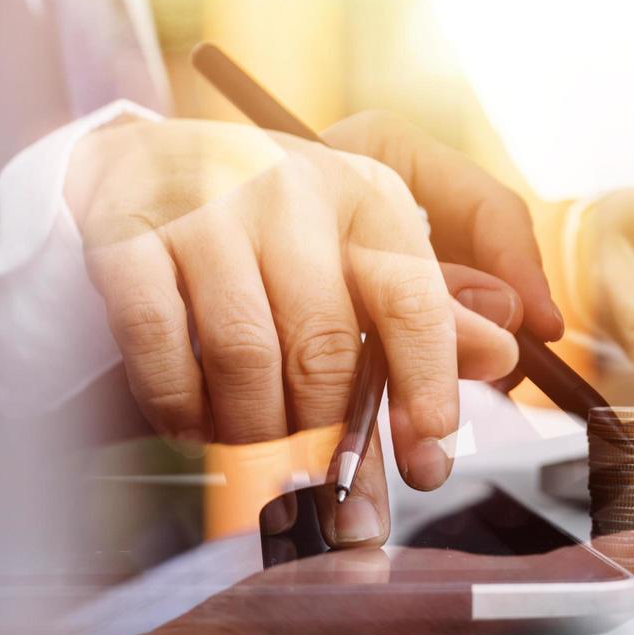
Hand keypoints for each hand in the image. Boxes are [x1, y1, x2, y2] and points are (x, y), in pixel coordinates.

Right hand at [66, 117, 527, 546]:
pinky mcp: (130, 234)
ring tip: (250, 431)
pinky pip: (164, 350)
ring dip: (252, 425)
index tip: (427, 460)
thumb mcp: (359, 256)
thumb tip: (503, 354)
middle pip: (328, 348)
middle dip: (325, 428)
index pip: (413, 301)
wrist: (141, 173)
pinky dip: (182, 406)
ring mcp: (206, 206)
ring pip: (247, 359)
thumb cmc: (271, 233)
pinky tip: (192, 416)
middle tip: (319, 461)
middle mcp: (293, 188)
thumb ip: (430, 310)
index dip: (427, 389)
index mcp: (366, 194)